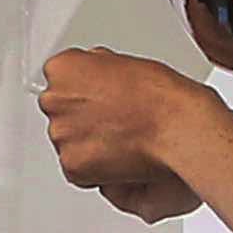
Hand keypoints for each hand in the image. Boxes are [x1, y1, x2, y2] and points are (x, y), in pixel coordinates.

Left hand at [36, 45, 213, 208]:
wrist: (177, 127)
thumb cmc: (160, 96)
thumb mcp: (122, 63)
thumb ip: (96, 71)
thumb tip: (93, 78)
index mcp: (62, 69)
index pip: (60, 79)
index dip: (83, 90)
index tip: (98, 96)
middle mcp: (54, 101)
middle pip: (61, 112)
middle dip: (82, 118)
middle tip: (114, 120)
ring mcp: (61, 135)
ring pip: (69, 141)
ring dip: (89, 143)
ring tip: (123, 138)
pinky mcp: (72, 165)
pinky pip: (78, 168)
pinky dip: (95, 168)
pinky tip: (121, 155)